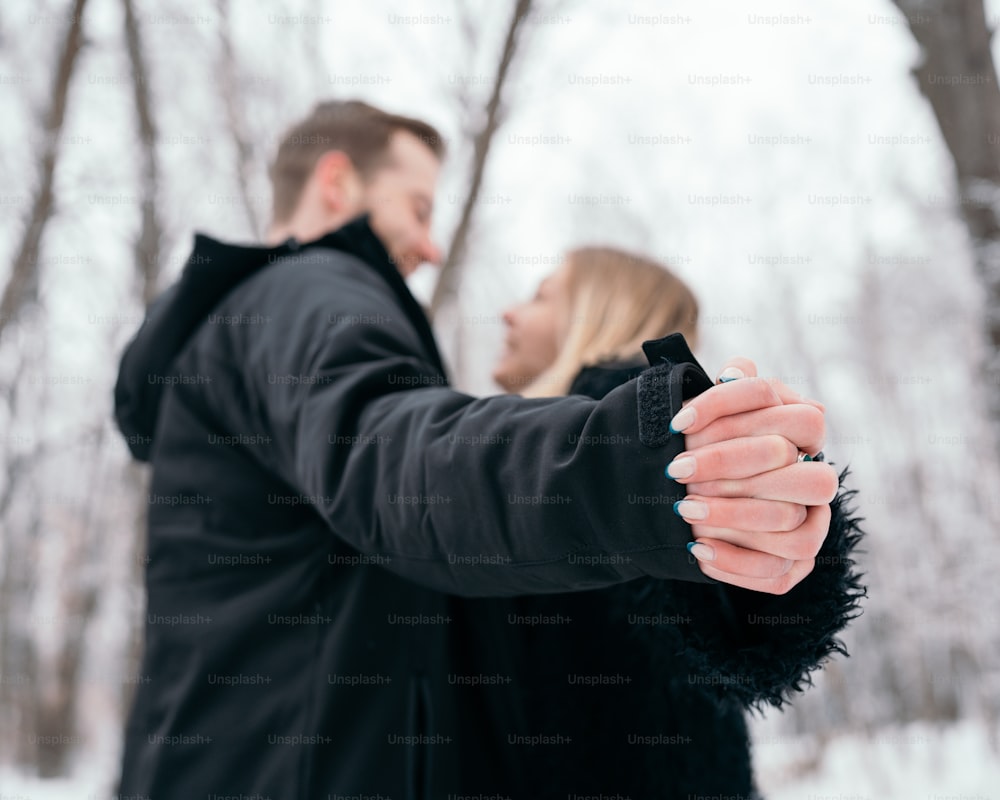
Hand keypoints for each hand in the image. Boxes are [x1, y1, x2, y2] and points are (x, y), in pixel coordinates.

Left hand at [666, 358, 837, 593]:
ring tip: (683, 510)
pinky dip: (734, 563)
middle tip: (677, 471)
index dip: (734, 412)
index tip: (678, 423)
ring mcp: (811, 526)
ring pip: (792, 526)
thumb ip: (727, 390)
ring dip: (732, 518)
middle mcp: (817, 482)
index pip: (802, 417)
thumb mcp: (710, 416)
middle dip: (733, 468)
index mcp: (806, 440)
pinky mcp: (793, 565)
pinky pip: (776, 574)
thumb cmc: (702, 445)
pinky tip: (696, 550)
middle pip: (803, 476)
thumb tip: (737, 369)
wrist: (687, 496)